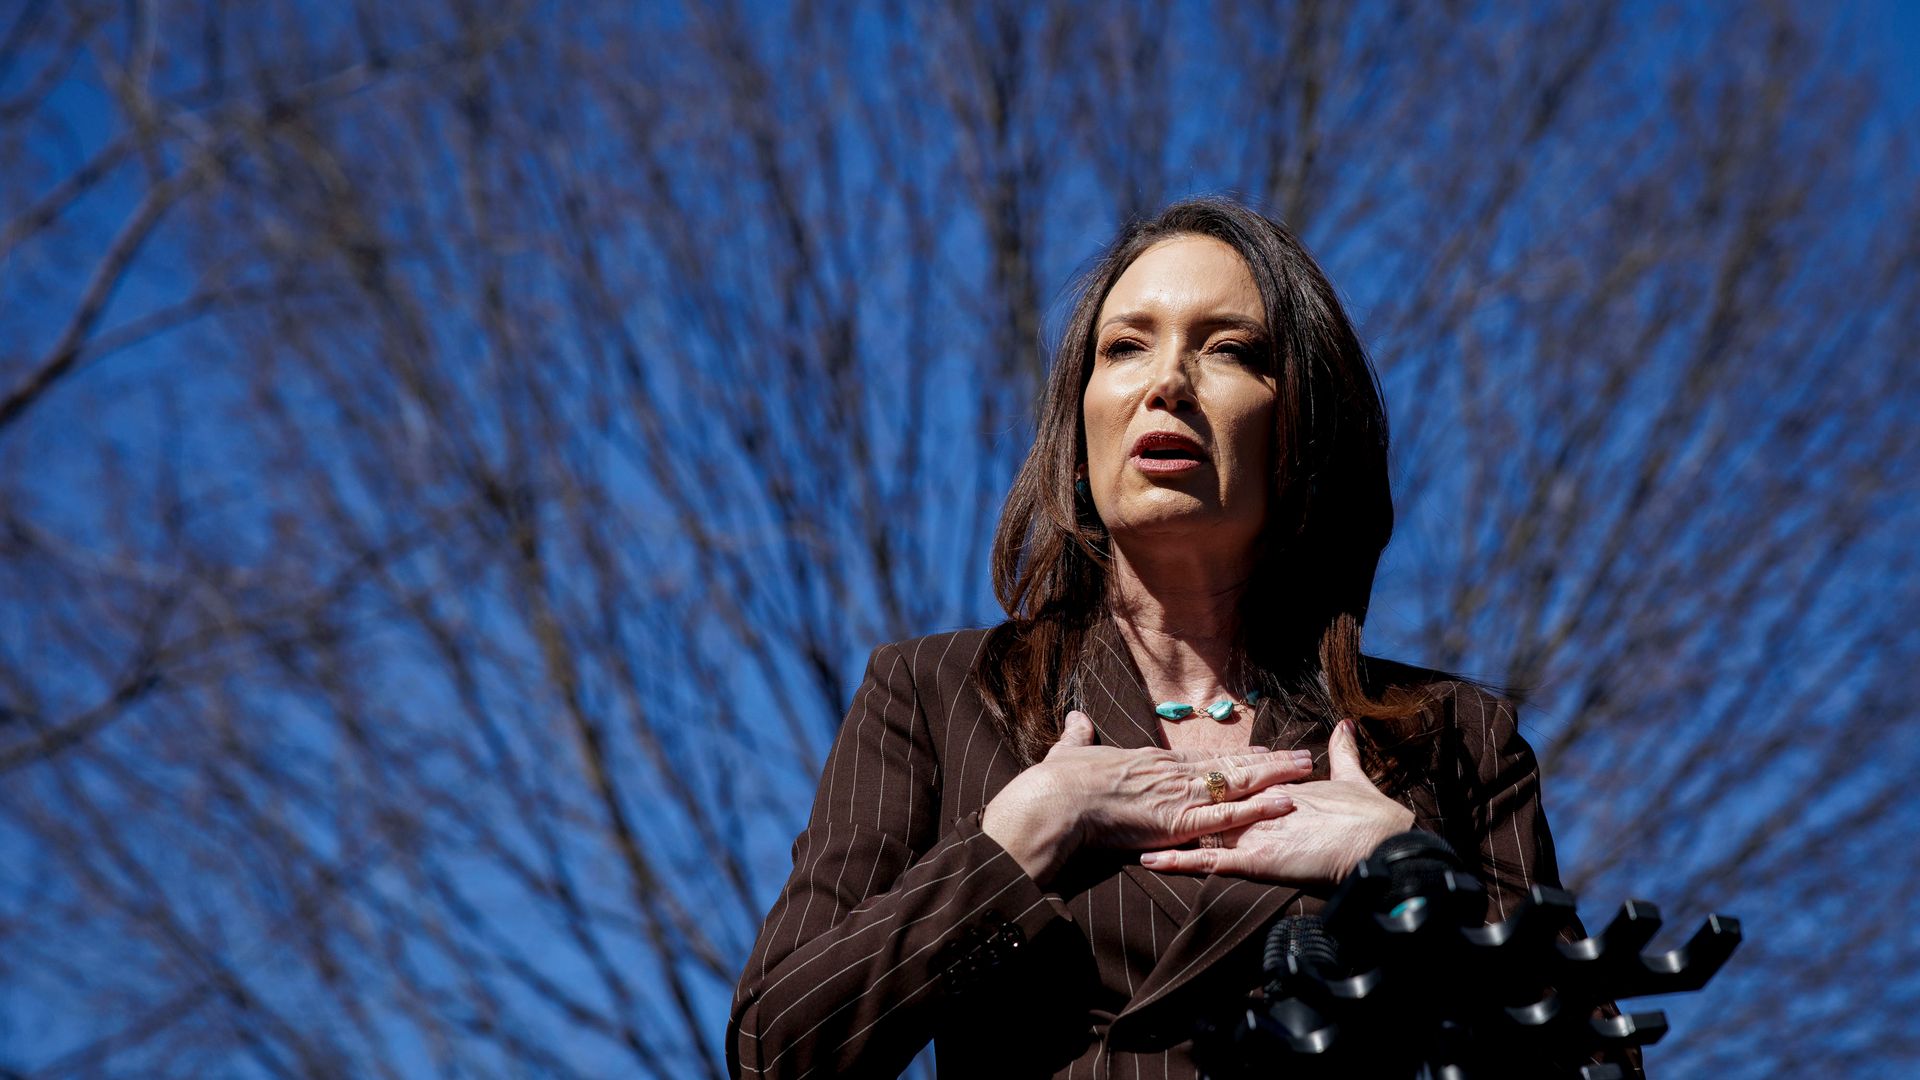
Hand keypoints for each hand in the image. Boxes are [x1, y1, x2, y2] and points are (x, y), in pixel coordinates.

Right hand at [982, 710, 1313, 885]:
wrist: (1056, 803)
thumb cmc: (1059, 782)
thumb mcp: (1069, 752)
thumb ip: (1079, 737)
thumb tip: (1075, 718)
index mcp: (1150, 761)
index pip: (1201, 757)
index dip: (1232, 756)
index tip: (1257, 752)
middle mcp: (1172, 773)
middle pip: (1229, 765)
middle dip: (1267, 761)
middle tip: (1298, 755)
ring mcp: (1180, 796)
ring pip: (1239, 783)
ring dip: (1275, 777)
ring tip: (1305, 768)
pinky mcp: (1181, 821)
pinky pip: (1230, 815)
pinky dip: (1260, 808)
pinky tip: (1286, 803)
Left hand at [1136, 718, 1414, 883]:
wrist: (1385, 848)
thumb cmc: (1373, 820)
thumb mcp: (1352, 780)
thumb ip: (1343, 754)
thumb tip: (1343, 726)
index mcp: (1276, 791)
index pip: (1234, 779)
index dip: (1204, 775)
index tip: (1172, 767)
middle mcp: (1258, 809)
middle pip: (1207, 799)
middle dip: (1172, 795)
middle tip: (1135, 788)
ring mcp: (1255, 833)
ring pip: (1199, 828)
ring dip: (1164, 828)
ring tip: (1127, 822)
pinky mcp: (1256, 860)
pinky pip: (1209, 863)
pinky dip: (1179, 862)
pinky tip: (1149, 860)